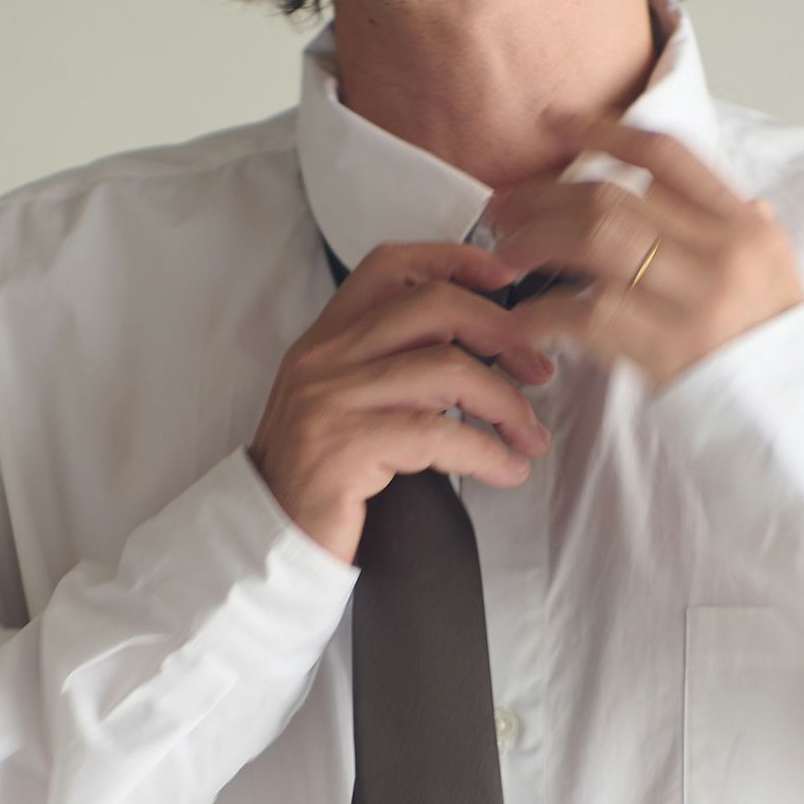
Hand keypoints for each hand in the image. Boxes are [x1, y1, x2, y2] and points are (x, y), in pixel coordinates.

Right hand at [248, 240, 556, 565]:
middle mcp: (323, 358)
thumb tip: (473, 352)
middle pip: (431, 305)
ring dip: (504, 402)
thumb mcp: (341, 407)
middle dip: (500, 331)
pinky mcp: (344, 448)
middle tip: (537, 370)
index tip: (504, 278)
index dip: (453, 260)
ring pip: (445, 368)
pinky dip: (486, 452)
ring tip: (529, 435)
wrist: (265, 542)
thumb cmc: (317, 482)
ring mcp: (329, 400)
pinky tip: (506, 469)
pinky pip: (437, 435)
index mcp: (324, 340)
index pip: (389, 267)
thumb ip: (386, 371)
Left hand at [484, 116, 803, 394]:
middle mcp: (719, 252)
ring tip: (505, 254)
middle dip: (545, 197)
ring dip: (536, 242)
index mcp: (742, 225)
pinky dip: (544, 314)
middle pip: (613, 197)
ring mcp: (694, 299)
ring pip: (596, 241)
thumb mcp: (778, 273)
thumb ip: (750, 232)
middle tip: (503, 207)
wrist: (797, 417)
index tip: (556, 123)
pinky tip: (518, 319)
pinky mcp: (668, 349)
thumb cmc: (776, 350)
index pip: (666, 155)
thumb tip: (745, 202)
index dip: (605, 131)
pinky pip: (588, 316)